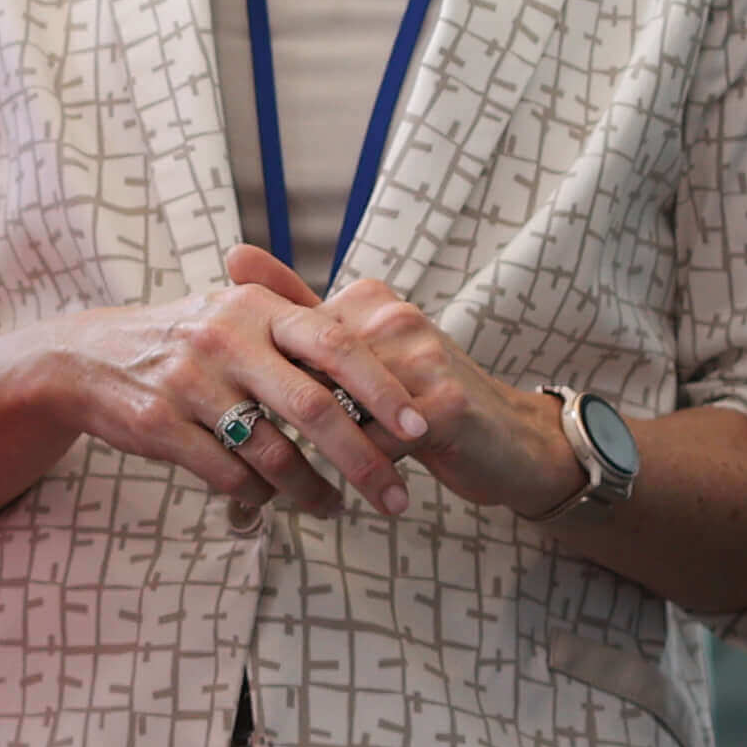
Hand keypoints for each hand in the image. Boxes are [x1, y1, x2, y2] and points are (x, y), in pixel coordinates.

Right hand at [27, 262, 421, 523]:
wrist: (91, 358)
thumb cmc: (186, 339)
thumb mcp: (237, 314)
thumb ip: (298, 330)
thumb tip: (381, 354)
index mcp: (258, 309)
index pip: (336, 345)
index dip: (383, 388)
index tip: (420, 427)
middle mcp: (227, 339)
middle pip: (314, 407)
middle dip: (363, 458)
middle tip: (395, 496)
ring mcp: (192, 382)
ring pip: (272, 452)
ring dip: (312, 490)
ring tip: (337, 508)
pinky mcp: (162, 425)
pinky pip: (228, 474)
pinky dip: (258, 495)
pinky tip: (274, 501)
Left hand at [229, 249, 581, 520]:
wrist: (513, 440)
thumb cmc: (426, 400)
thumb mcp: (363, 352)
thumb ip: (300, 307)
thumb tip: (234, 253)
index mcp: (367, 300)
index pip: (290, 345)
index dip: (272, 391)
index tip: (256, 420)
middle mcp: (392, 316)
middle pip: (307, 379)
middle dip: (289, 426)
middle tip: (273, 461)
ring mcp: (420, 355)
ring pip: (338, 413)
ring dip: (323, 455)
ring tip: (312, 485)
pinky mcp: (443, 402)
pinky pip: (378, 443)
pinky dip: (364, 473)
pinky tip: (366, 493)